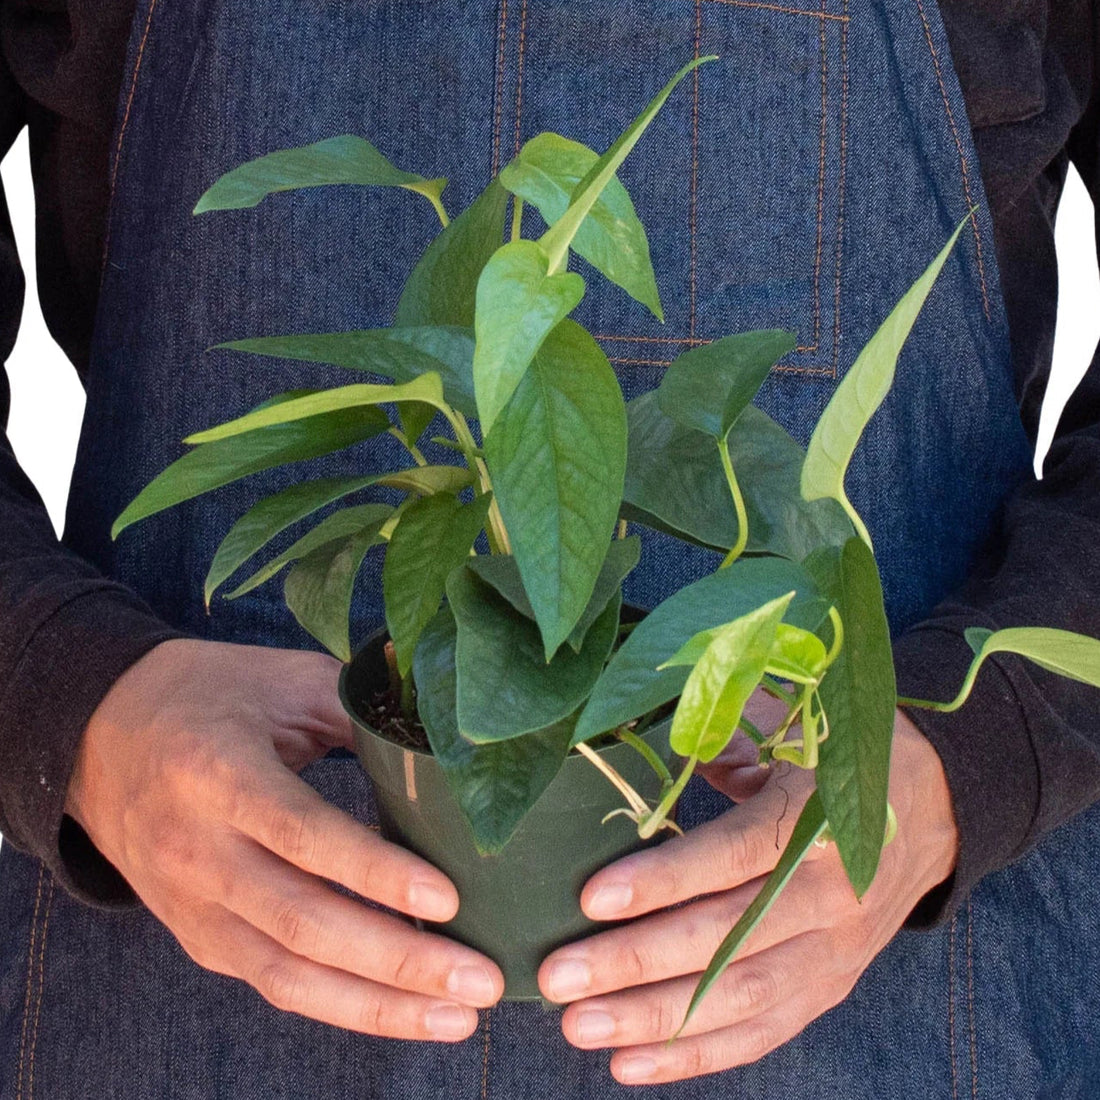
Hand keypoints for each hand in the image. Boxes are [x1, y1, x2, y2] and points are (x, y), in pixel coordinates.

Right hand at [66, 638, 502, 1039]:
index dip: (374, 872)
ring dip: (377, 1006)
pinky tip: (402, 1010)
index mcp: (218, 773)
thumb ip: (359, 707)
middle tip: (479, 980)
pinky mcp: (198, 936)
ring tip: (457, 1018)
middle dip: (396, 960)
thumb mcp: (281, 680)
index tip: (448, 899)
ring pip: (286, 974)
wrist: (98, 735)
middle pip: (301, 922)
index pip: (302, 833)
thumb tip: (449, 736)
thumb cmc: (208, 695)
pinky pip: (272, 983)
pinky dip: (340, 1005)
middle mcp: (198, 849)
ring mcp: (192, 904)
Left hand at [538, 690, 957, 1084]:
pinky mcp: (831, 986)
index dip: (665, 880)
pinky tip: (632, 1064)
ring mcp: (834, 950)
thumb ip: (732, 736)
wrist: (937, 809)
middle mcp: (831, 895)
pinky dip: (698, 1055)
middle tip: (559, 979)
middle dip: (636, 963)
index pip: (735, 858)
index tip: (593, 899)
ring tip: (579, 1028)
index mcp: (820, 821)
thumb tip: (664, 747)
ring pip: (739, 998)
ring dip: (655, 1021)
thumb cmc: (847, 756)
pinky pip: (764, 1031)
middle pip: (727, 940)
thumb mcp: (799, 726)